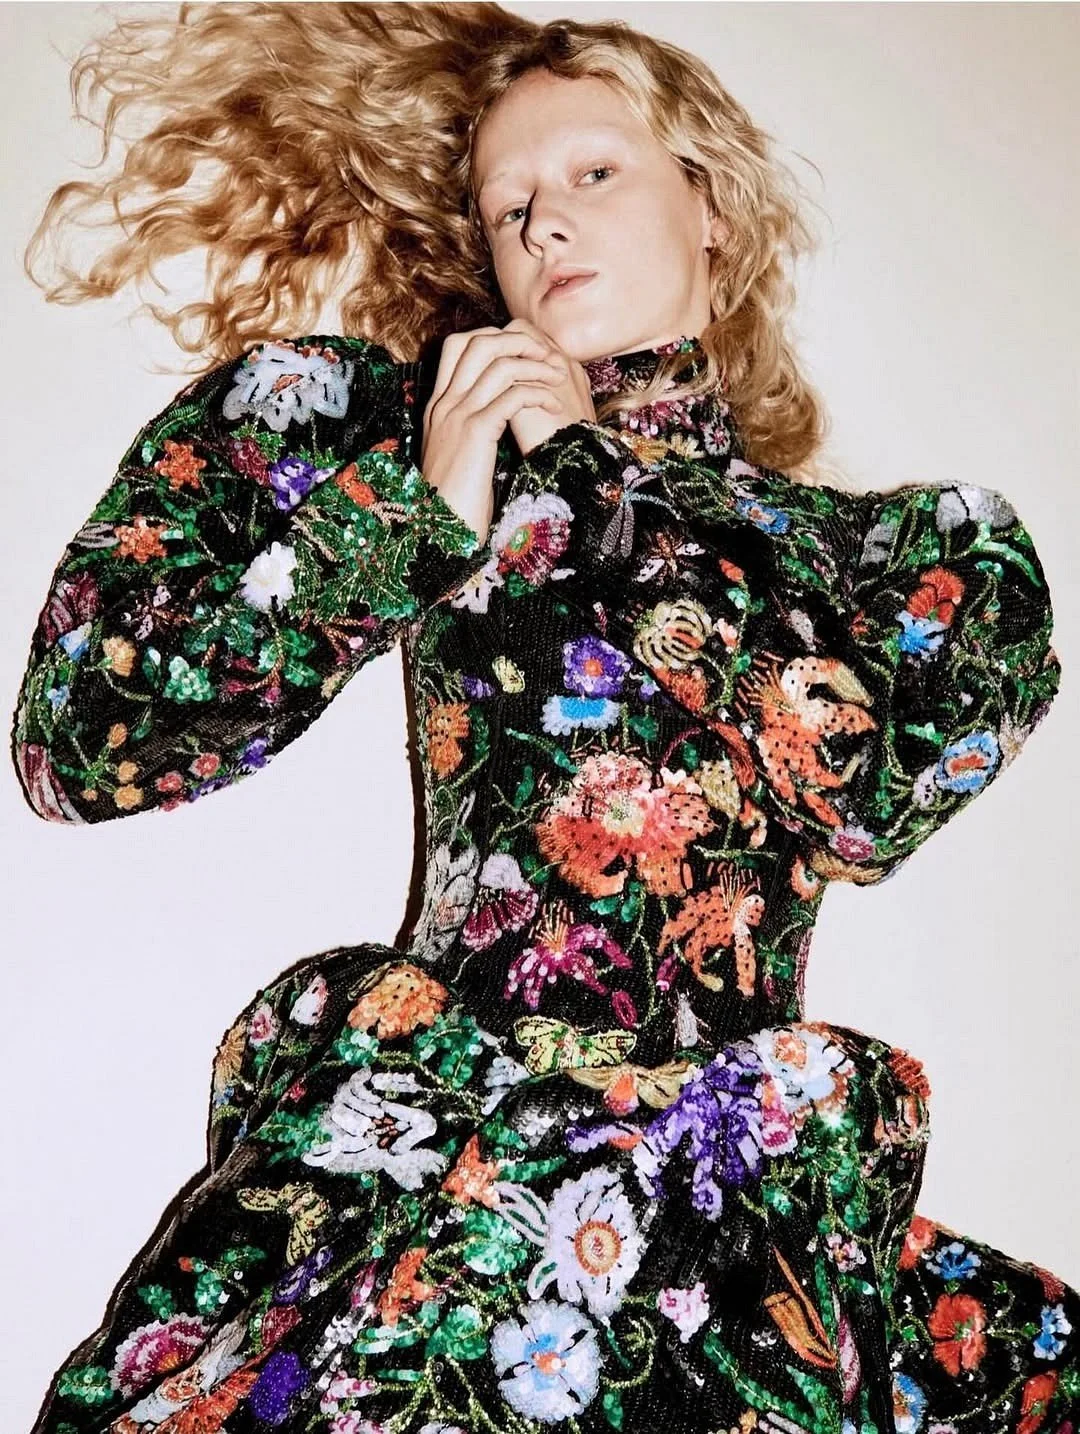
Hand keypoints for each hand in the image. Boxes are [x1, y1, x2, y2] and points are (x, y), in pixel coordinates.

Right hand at [418, 320, 594, 543]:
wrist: (441, 530)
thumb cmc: (456, 500)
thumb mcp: (461, 454)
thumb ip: (474, 426)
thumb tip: (501, 412)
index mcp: (438, 406)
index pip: (458, 345)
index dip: (495, 338)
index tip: (524, 352)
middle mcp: (444, 404)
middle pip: (479, 343)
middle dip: (519, 342)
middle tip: (547, 355)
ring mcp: (457, 416)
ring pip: (500, 365)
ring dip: (535, 366)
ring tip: (557, 378)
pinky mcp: (475, 433)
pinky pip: (512, 396)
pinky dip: (537, 395)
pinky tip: (552, 408)